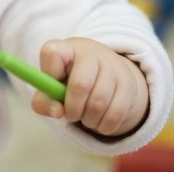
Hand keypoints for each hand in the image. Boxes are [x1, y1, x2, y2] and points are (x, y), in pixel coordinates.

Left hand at [31, 37, 149, 136]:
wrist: (107, 74)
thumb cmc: (70, 81)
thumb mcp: (53, 87)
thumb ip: (44, 102)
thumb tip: (58, 112)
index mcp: (66, 48)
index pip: (52, 53)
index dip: (48, 76)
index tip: (50, 90)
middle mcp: (91, 52)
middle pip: (80, 84)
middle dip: (73, 109)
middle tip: (71, 115)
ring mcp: (112, 65)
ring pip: (99, 103)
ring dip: (89, 120)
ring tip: (85, 117)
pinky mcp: (129, 83)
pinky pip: (116, 113)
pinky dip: (104, 125)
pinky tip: (99, 121)